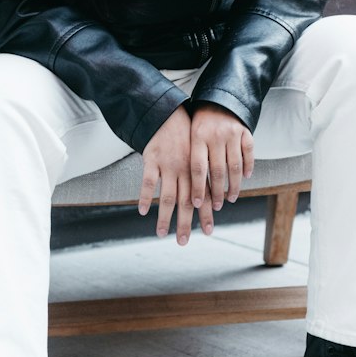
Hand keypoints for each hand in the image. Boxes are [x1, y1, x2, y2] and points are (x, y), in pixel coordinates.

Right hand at [139, 106, 214, 244]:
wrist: (168, 114)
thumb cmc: (185, 137)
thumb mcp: (199, 154)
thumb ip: (203, 176)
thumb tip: (213, 198)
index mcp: (198, 170)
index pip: (204, 197)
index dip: (207, 214)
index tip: (209, 232)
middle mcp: (185, 170)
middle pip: (186, 202)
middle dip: (185, 223)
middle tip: (183, 242)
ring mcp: (168, 166)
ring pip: (167, 196)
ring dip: (164, 217)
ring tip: (161, 234)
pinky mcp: (151, 159)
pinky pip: (148, 181)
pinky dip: (144, 196)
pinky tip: (142, 211)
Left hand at [190, 102, 254, 211]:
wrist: (219, 97)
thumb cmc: (201, 121)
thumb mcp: (191, 134)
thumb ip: (192, 156)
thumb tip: (189, 188)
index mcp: (197, 137)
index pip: (197, 168)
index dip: (197, 188)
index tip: (196, 204)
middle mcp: (215, 136)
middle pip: (217, 171)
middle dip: (217, 192)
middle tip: (217, 207)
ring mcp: (232, 133)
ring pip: (234, 166)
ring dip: (233, 186)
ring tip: (231, 198)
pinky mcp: (245, 131)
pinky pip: (249, 153)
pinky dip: (249, 167)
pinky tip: (246, 178)